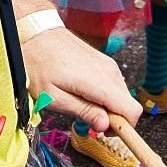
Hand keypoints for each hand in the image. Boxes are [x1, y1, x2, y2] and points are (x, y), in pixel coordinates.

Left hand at [22, 27, 141, 132]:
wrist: (34, 34)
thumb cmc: (39, 65)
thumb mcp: (54, 97)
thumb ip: (83, 111)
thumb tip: (105, 125)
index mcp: (99, 82)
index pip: (132, 111)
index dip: (123, 128)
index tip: (104, 132)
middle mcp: (109, 71)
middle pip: (128, 105)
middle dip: (113, 119)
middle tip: (88, 120)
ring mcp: (108, 64)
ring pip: (121, 96)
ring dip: (108, 107)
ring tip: (82, 105)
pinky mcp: (104, 61)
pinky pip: (113, 85)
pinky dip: (104, 95)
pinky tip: (83, 93)